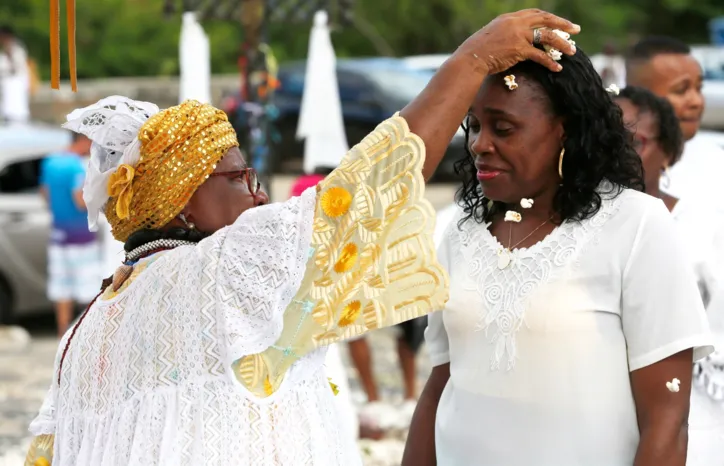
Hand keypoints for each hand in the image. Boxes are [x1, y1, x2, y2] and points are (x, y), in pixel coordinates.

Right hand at [456, 9, 579, 74]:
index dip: (549, 18)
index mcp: (509, 18)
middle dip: (562, 24)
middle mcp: (515, 23)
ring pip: (546, 36)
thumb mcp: (491, 36)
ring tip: (572, 52)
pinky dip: (549, 62)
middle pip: (545, 19)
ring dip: (561, 43)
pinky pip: (539, 55)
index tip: (559, 23)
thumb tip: (513, 41)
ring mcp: (518, 35)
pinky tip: (557, 68)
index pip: (535, 13)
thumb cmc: (476, 51)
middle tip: (575, 30)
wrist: (470, 59)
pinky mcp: (518, 49)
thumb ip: (505, 34)